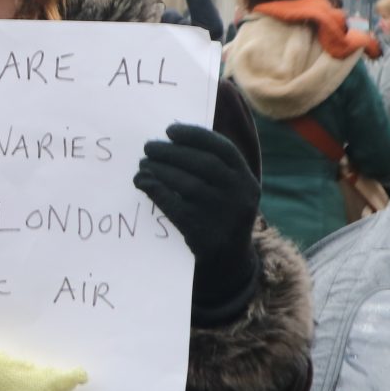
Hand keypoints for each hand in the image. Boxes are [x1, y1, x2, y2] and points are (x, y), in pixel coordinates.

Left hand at [133, 123, 259, 317]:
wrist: (228, 260)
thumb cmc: (222, 214)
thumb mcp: (231, 190)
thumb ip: (215, 166)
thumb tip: (174, 137)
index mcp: (247, 180)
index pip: (222, 149)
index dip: (195, 136)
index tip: (170, 130)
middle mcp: (238, 196)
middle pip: (202, 164)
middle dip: (171, 152)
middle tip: (149, 147)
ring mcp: (221, 215)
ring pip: (186, 184)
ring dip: (159, 170)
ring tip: (143, 164)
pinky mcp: (201, 232)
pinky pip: (173, 205)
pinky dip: (155, 190)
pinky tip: (142, 182)